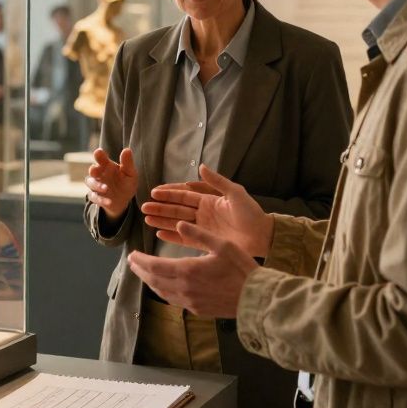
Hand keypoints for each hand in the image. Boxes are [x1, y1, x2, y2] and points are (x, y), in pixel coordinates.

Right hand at [85, 147, 137, 219]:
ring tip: (106, 188)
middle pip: (92, 170)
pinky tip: (109, 202)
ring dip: (97, 185)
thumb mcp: (130, 174)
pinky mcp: (95, 196)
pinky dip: (100, 199)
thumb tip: (127, 150)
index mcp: (107, 165)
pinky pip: (94, 197)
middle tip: (94, 170)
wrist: (124, 201)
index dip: (98, 154)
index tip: (98, 152)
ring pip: (91, 183)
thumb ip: (128, 163)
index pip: (101, 157)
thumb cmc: (126, 183)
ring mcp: (96, 185)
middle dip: (93, 170)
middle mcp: (99, 174)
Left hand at [127, 222, 258, 318]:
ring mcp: (190, 301)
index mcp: (188, 270)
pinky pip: (173, 299)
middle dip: (140, 270)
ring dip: (150, 281)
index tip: (132, 255)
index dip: (140, 260)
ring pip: (161, 292)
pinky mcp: (197, 310)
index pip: (154, 266)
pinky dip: (163, 291)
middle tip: (132, 263)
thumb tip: (179, 223)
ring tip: (144, 273)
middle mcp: (184, 288)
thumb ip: (199, 234)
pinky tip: (164, 286)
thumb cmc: (242, 269)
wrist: (256, 299)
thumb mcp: (223, 245)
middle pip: (153, 280)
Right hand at [141, 164, 272, 257]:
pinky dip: (172, 236)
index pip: (184, 195)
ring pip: (177, 223)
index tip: (154, 192)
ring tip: (146, 219)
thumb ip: (217, 181)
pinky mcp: (204, 241)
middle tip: (143, 207)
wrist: (262, 236)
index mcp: (208, 200)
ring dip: (162, 221)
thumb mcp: (236, 193)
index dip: (169, 193)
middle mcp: (202, 213)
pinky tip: (159, 233)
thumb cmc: (252, 213)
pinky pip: (184, 238)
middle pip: (176, 209)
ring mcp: (202, 228)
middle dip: (160, 207)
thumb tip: (200, 166)